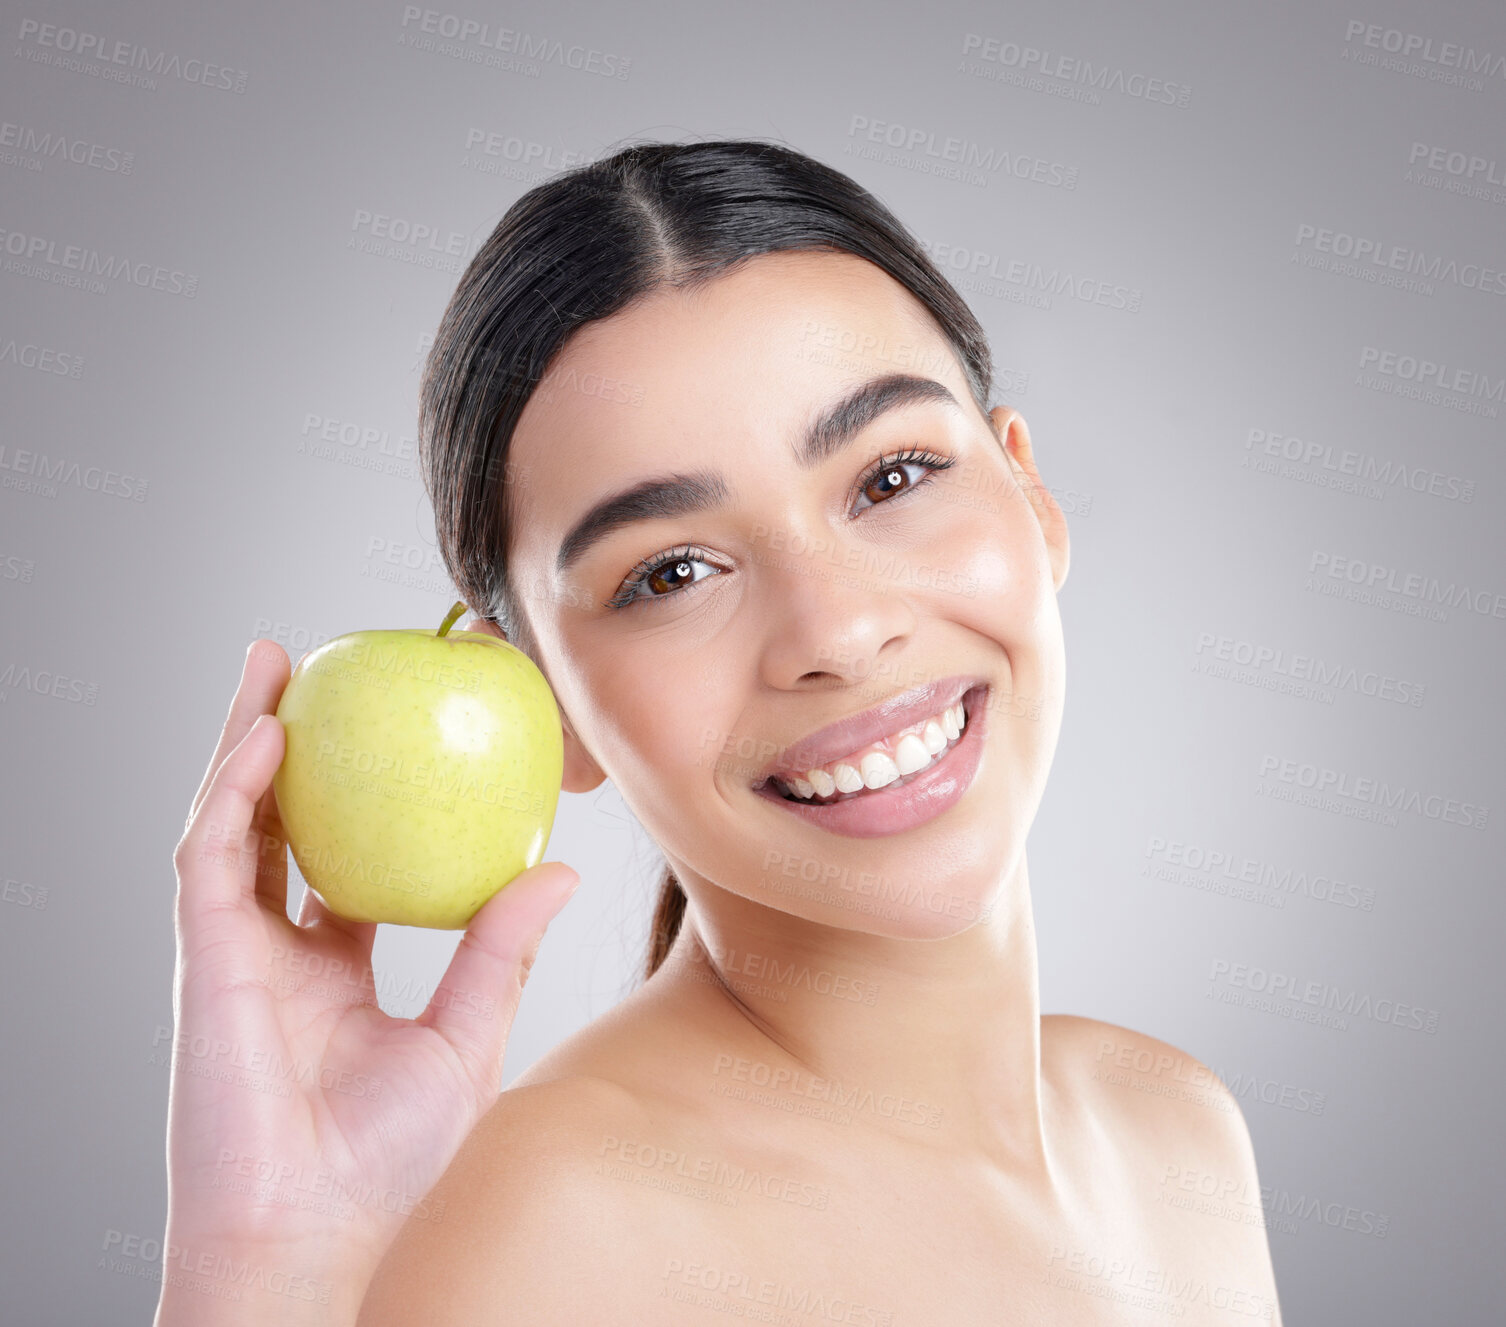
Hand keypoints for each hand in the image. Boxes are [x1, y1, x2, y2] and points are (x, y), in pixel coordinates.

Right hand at [157, 636, 578, 1320]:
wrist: (321, 1239)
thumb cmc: (389, 1163)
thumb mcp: (465, 1036)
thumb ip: (498, 947)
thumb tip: (558, 869)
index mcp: (330, 971)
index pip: (338, 861)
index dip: (358, 800)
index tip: (395, 736)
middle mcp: (276, 953)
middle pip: (276, 825)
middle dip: (284, 746)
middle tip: (312, 670)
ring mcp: (234, 955)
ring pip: (230, 824)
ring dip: (245, 743)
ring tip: (272, 668)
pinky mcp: (205, 964)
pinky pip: (211, 860)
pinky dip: (232, 795)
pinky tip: (266, 738)